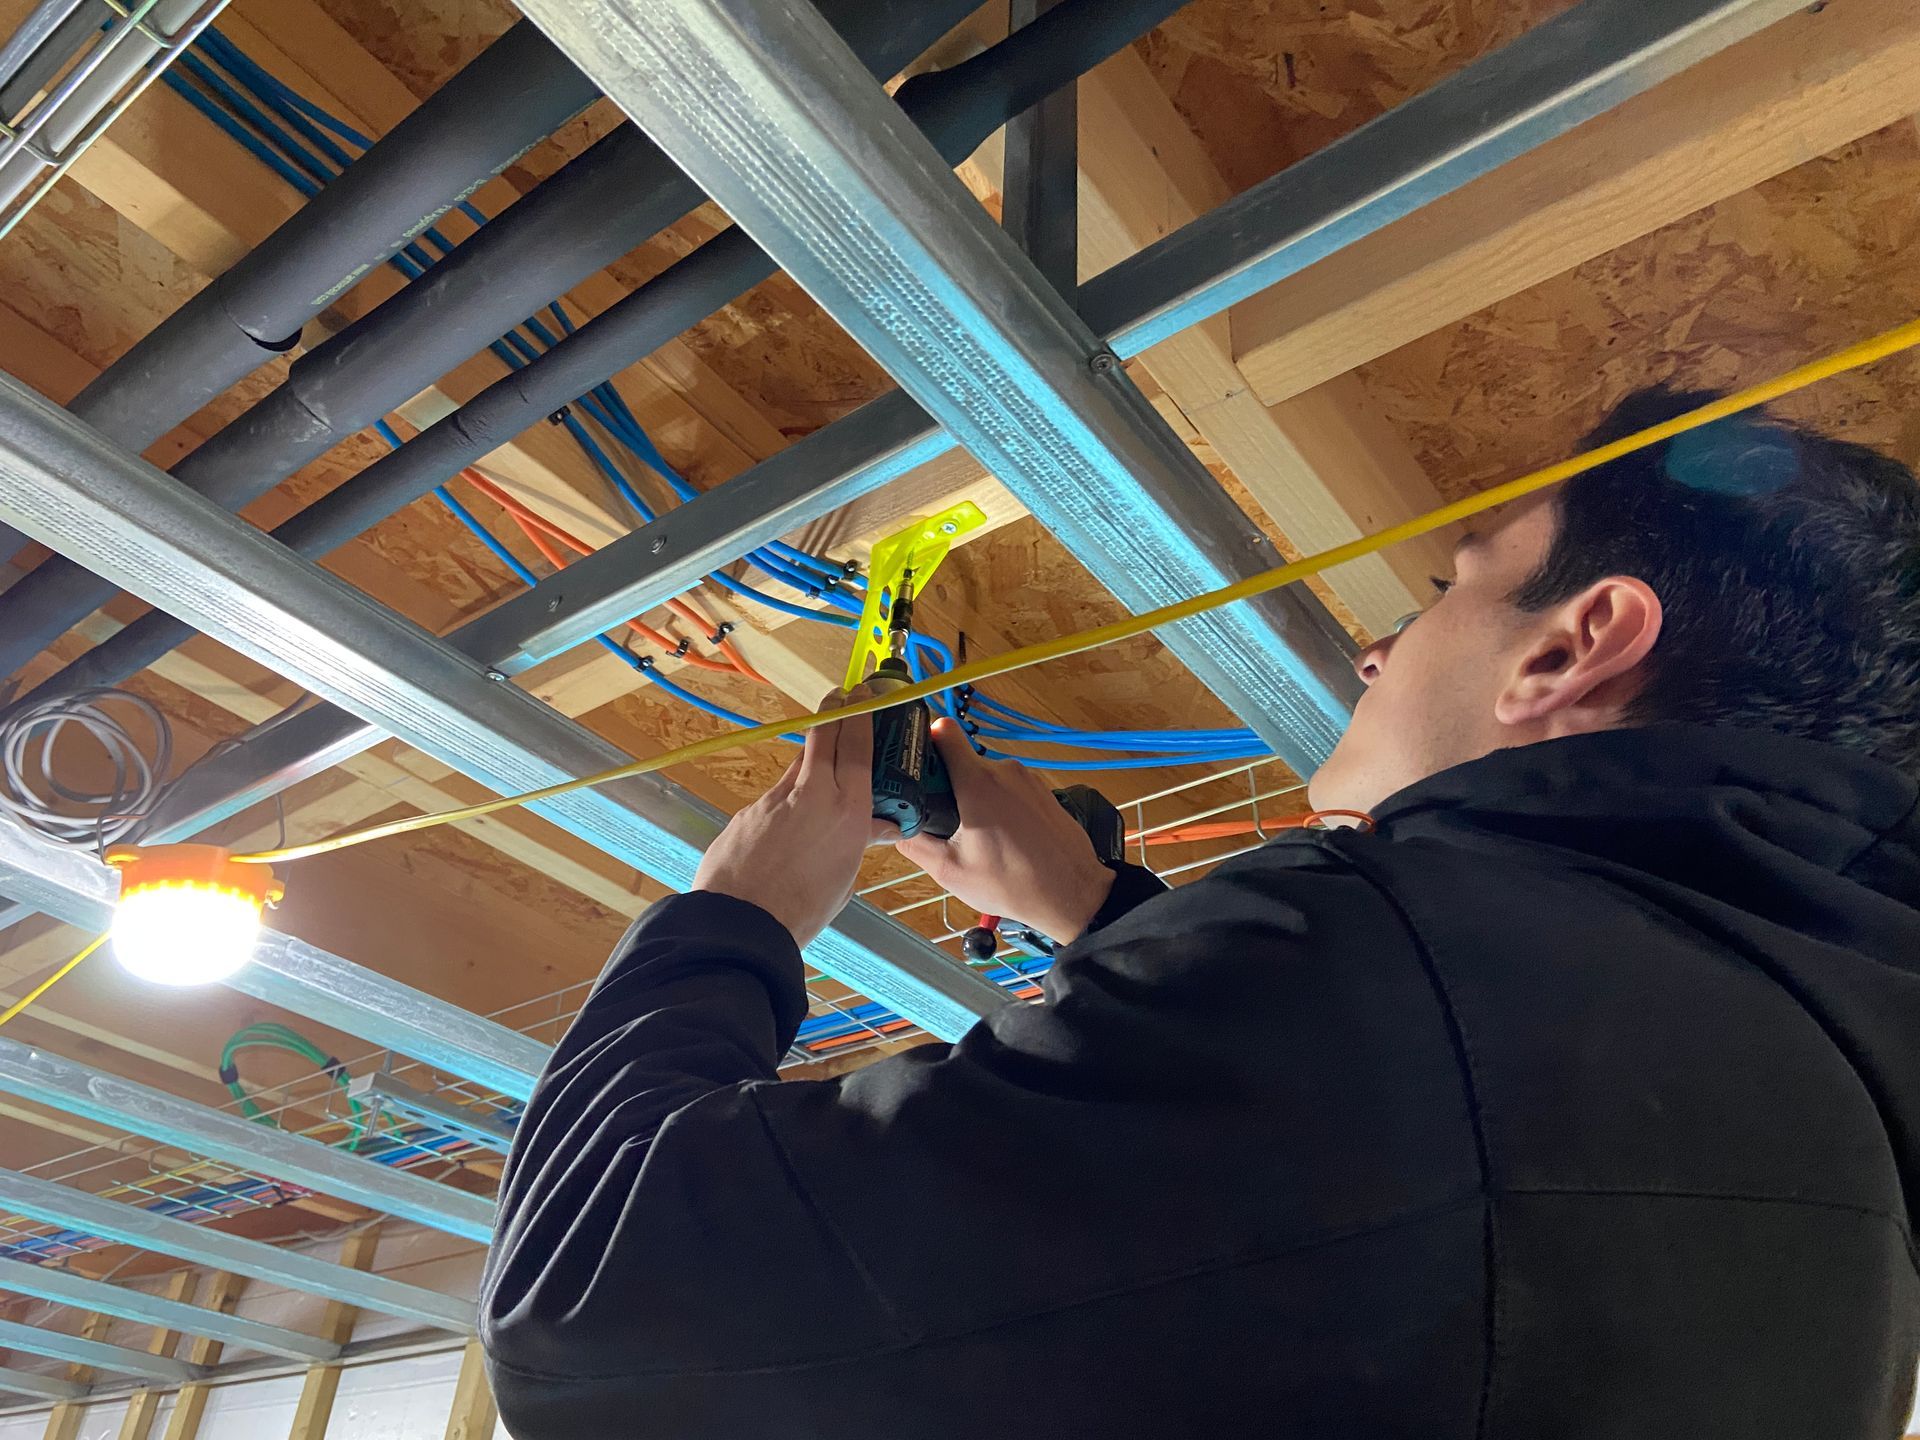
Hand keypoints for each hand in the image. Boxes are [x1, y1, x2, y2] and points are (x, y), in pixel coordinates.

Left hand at [692, 694, 890, 948]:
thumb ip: (860, 842)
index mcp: (849, 811)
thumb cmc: (805, 909)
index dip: (860, 715)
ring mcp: (777, 798)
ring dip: (813, 749)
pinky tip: (790, 814)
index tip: (861, 695)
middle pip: (826, 736)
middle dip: (835, 710)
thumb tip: (879, 827)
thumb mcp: (845, 878)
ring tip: (823, 749)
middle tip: (842, 695)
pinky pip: (776, 792)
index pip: (857, 746)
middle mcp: (815, 794)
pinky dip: (788, 793)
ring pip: (800, 760)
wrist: (743, 923)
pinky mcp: (750, 809)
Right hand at [896, 718, 1114, 943]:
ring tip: (976, 836)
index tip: (915, 767)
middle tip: (943, 822)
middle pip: (961, 762)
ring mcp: (1027, 778)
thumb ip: (914, 843)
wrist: (1072, 894)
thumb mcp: (950, 870)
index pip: (943, 732)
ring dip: (974, 799)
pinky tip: (1001, 837)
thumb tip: (895, 826)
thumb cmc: (1013, 883)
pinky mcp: (1042, 789)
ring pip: (985, 777)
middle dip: (947, 786)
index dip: (924, 743)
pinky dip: (998, 805)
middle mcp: (1004, 770)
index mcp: (977, 782)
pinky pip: (1008, 788)